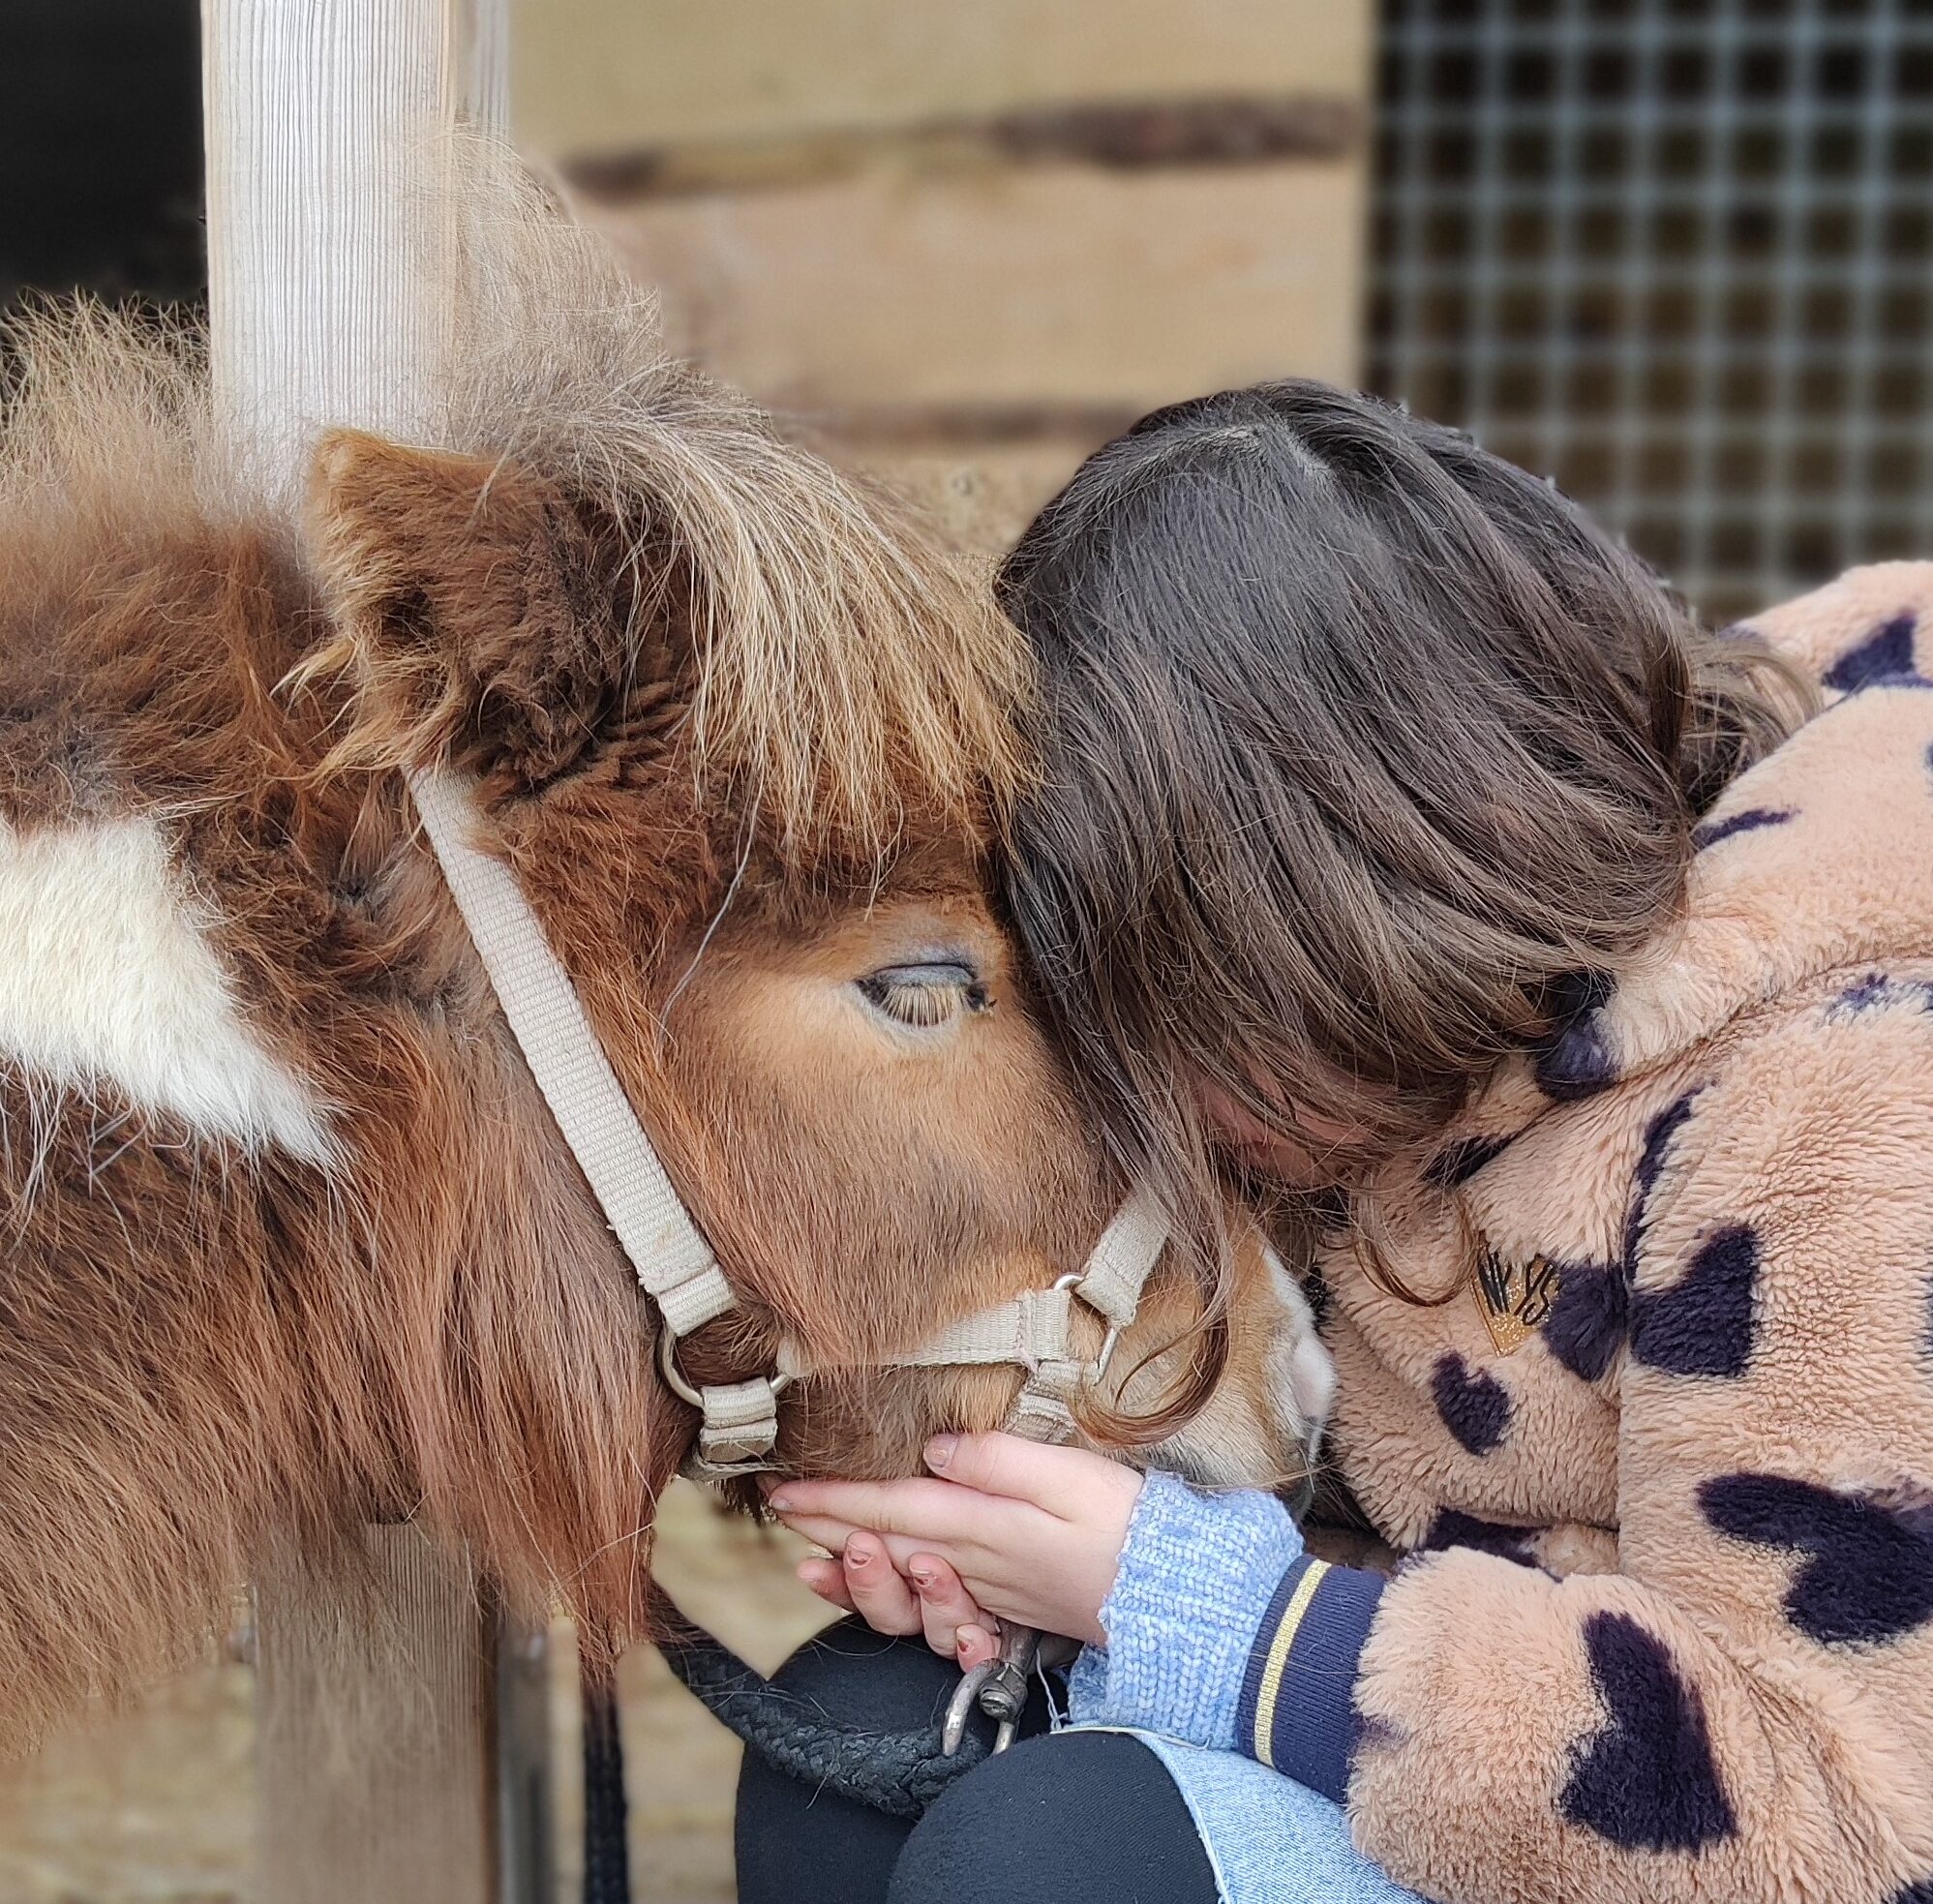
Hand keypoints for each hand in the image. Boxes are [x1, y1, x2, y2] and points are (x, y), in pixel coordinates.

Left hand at [767, 1432, 1143, 1664]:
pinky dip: (891, 1598)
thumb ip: (999, 1459)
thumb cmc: (1127, 1525)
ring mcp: (985, 1589)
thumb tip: (936, 1449)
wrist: (1173, 1596)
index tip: (782, 1488)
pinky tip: (880, 1585)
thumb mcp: (1068, 1475)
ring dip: (849, 1568)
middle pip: (882, 1543)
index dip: (832, 1499)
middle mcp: (972, 1563)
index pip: (889, 1507)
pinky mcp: (1003, 1603)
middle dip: (826, 1527)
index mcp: (981, 1524)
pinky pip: (927, 1606)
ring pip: (899, 1579)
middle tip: (779, 1507)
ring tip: (807, 1556)